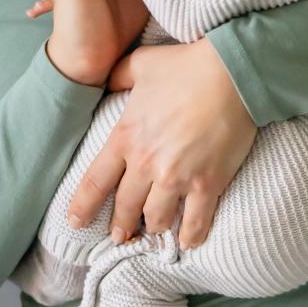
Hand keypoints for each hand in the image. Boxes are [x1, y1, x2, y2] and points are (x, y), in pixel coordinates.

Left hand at [63, 39, 257, 245]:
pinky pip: (196, 222)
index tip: (75, 222)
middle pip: (126, 207)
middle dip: (121, 225)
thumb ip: (118, 74)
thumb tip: (106, 78)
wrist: (232, 73)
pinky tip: (188, 242)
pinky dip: (190, 236)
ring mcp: (177, 177)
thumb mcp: (142, 64)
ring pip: (157, 218)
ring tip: (156, 232)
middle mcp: (146, 163)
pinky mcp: (207, 183)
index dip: (83, 206)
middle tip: (119, 236)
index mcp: (126, 137)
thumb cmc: (187, 66)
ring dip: (155, 227)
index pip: (95, 181)